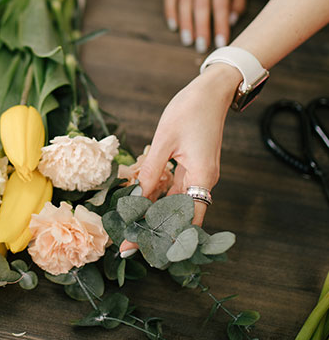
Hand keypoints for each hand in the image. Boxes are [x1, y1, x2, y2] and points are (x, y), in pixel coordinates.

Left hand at [119, 64, 239, 256]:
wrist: (212, 90)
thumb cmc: (191, 110)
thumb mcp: (165, 139)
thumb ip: (152, 169)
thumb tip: (138, 196)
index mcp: (202, 176)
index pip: (186, 220)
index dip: (165, 238)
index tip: (142, 249)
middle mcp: (203, 180)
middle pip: (179, 215)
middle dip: (155, 230)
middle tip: (127, 244)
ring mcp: (199, 173)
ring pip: (176, 202)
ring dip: (155, 214)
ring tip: (130, 228)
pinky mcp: (193, 166)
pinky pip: (175, 187)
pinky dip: (159, 196)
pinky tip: (140, 202)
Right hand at [164, 0, 246, 52]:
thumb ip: (238, 2)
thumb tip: (230, 22)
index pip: (221, 5)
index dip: (220, 25)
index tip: (221, 42)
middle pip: (201, 6)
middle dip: (201, 28)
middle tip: (201, 47)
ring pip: (184, 3)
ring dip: (186, 24)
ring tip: (188, 40)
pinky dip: (171, 12)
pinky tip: (174, 26)